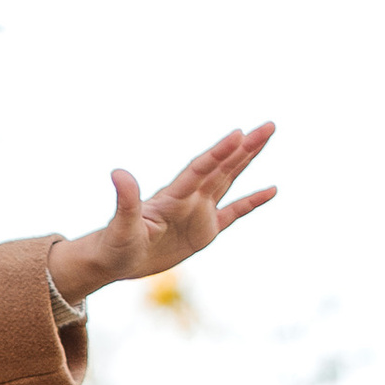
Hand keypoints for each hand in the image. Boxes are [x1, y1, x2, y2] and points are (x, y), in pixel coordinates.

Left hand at [48, 123, 275, 306]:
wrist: (113, 259)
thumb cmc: (115, 245)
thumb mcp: (122, 226)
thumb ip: (126, 200)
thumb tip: (118, 173)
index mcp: (172, 198)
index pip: (200, 170)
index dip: (219, 153)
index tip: (239, 134)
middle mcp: (189, 198)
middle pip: (222, 167)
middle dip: (245, 147)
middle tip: (269, 125)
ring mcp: (198, 212)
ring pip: (229, 180)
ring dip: (248, 159)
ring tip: (267, 137)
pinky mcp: (204, 231)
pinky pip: (234, 212)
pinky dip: (252, 201)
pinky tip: (271, 190)